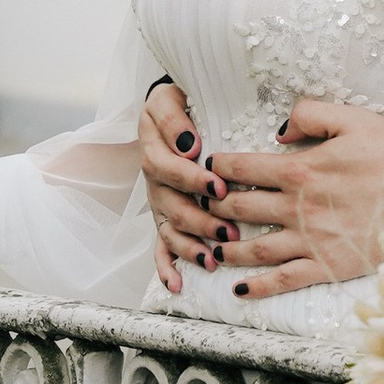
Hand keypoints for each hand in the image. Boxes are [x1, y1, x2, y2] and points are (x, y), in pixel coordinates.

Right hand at [139, 78, 215, 295]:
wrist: (170, 110)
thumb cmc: (179, 103)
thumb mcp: (170, 98)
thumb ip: (173, 117)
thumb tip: (188, 145)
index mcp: (154, 149)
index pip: (169, 167)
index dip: (192, 178)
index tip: (219, 185)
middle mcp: (154, 181)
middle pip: (171, 206)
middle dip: (201, 220)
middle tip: (228, 231)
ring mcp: (159, 202)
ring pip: (170, 230)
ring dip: (190, 247)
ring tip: (213, 259)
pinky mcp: (163, 217)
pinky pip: (160, 246)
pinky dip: (166, 268)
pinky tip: (178, 285)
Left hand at [204, 101, 383, 297]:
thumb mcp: (354, 119)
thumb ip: (310, 115)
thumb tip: (279, 130)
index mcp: (300, 169)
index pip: (241, 168)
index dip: (217, 168)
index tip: (207, 169)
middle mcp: (298, 208)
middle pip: (238, 209)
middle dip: (212, 208)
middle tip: (200, 208)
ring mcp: (311, 241)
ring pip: (254, 249)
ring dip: (225, 249)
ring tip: (210, 248)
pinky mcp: (328, 266)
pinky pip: (284, 280)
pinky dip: (258, 287)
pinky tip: (239, 289)